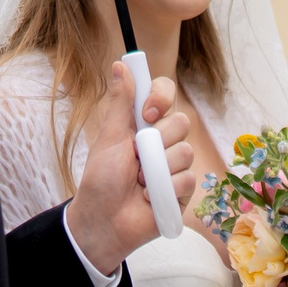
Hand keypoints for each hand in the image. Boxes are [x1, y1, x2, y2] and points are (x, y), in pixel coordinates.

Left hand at [66, 64, 196, 276]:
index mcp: (146, 125)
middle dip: (156, 141)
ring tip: (138, 182)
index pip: (167, 94)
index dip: (161, 98)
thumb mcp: (109, 138)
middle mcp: (164, 142)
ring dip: (156, 170)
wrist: (101, 221)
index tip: (147, 113)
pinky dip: (163, 190)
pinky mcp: (183, 191)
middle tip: (135, 158)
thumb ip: (121, 102)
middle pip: (181, 122)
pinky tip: (148, 198)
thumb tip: (120, 64)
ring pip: (185, 152)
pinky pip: (187, 179)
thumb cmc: (100, 180)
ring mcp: (176, 167)